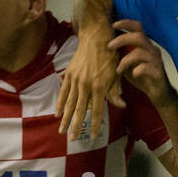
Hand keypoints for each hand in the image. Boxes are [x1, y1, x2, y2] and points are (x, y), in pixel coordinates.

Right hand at [56, 23, 123, 140]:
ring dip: (65, 118)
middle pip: (80, 110)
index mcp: (100, 87)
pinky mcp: (69, 74)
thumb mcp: (117, 73)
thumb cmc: (110, 55)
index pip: (96, 111)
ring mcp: (76, 80)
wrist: (96, 37)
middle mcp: (86, 85)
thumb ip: (116, 91)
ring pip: (70, 103)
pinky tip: (57, 113)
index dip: (94, 125)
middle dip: (75, 126)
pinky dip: (60, 103)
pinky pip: (63, 92)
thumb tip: (121, 106)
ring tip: (61, 131)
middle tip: (71, 139)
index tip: (92, 136)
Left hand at [108, 20, 171, 105]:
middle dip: (122, 39)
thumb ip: (120, 56)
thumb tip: (103, 49)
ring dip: (126, 60)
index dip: (127, 23)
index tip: (113, 25)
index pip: (138, 28)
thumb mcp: (128, 65)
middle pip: (139, 36)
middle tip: (109, 46)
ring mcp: (156, 60)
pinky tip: (133, 75)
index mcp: (145, 45)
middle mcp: (151, 49)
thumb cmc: (141, 77)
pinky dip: (138, 70)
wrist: (158, 93)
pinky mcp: (158, 72)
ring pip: (140, 52)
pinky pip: (147, 67)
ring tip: (118, 70)